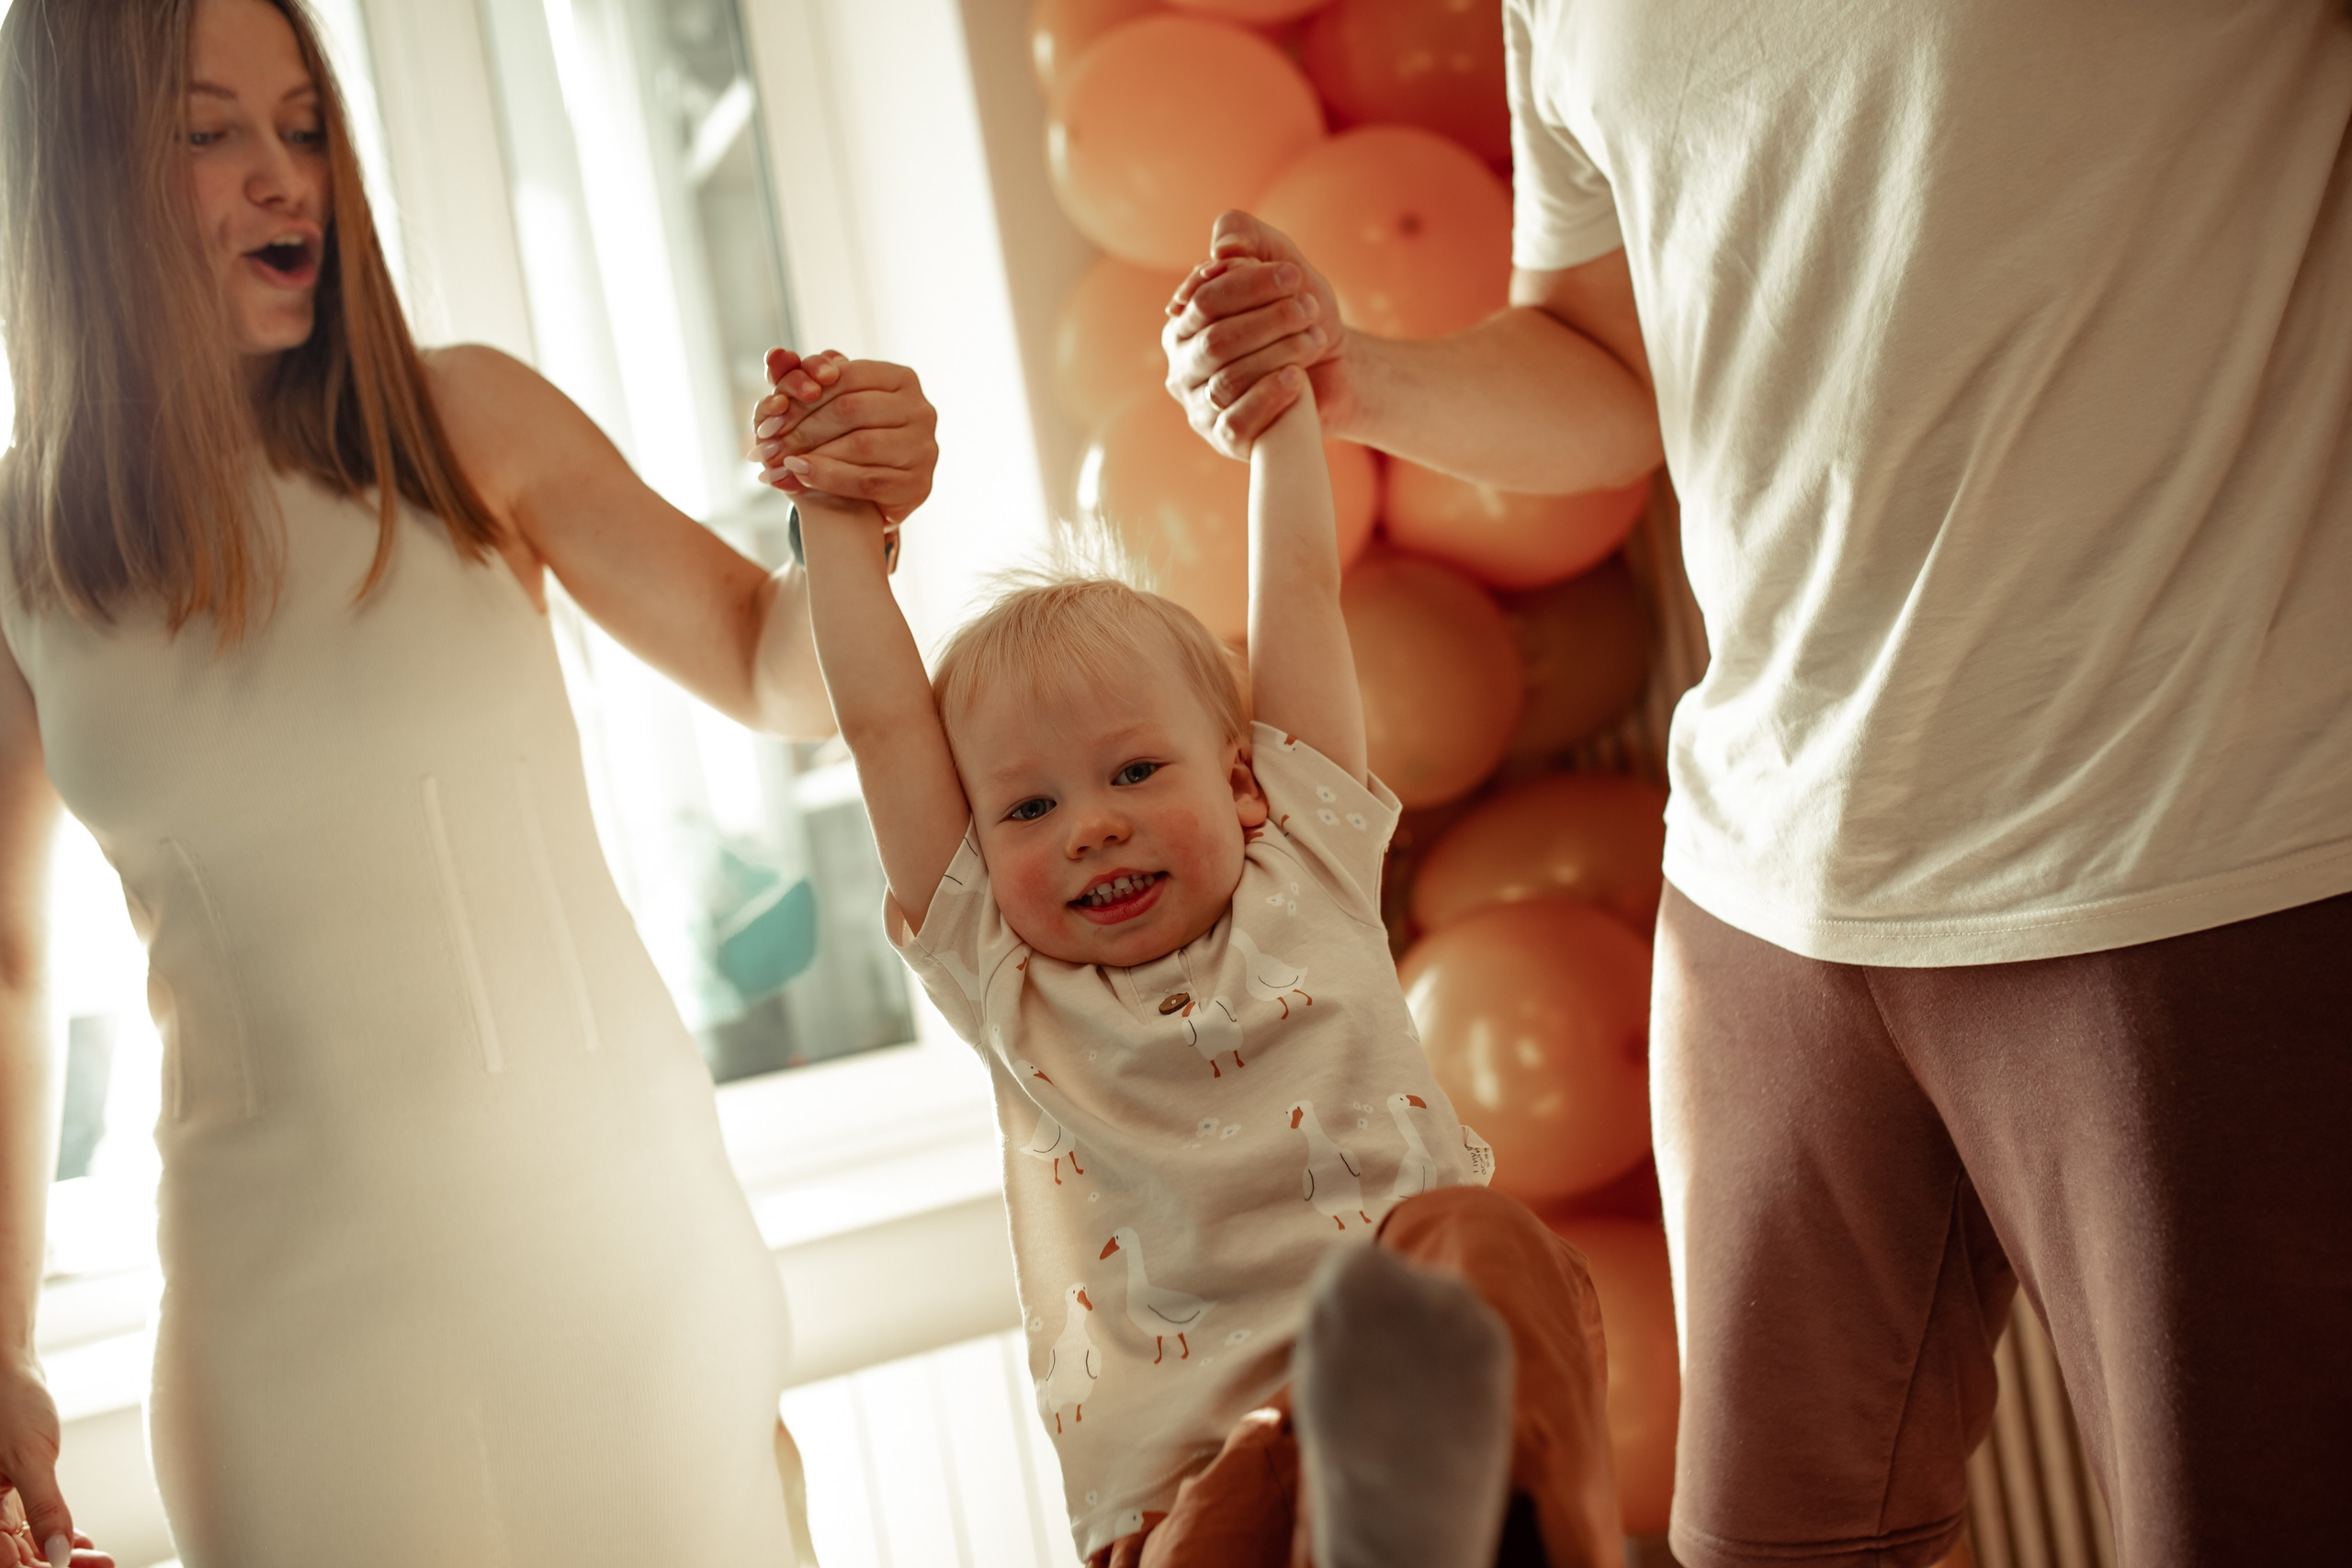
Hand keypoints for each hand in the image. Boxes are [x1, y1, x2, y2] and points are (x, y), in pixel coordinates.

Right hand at [0, 1366, 89, 1567]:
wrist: (4, 1369)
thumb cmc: (7, 1403)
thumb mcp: (30, 1458)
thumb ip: (45, 1508)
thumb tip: (59, 1556)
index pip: (5, 1561)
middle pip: (15, 1558)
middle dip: (56, 1566)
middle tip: (101, 1566)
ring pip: (23, 1546)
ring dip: (59, 1555)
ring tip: (99, 1558)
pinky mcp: (5, 1494)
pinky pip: (26, 1527)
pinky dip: (53, 1535)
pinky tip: (81, 1542)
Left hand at [751, 350, 939, 524]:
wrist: (871, 494)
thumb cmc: (848, 438)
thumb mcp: (826, 404)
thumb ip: (801, 377)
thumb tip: (775, 357)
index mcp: (901, 379)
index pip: (847, 376)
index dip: (806, 392)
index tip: (772, 410)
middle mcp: (921, 409)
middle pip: (851, 410)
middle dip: (803, 426)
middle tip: (767, 442)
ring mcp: (924, 448)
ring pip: (859, 445)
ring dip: (813, 453)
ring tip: (779, 459)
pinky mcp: (918, 484)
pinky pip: (867, 479)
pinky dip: (828, 477)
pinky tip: (800, 474)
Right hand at [1163, 211, 1355, 457]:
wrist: (1339, 371)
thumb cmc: (1302, 317)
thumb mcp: (1283, 266)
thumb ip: (1250, 239)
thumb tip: (1221, 249)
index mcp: (1185, 324)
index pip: (1203, 299)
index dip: (1248, 285)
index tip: (1293, 276)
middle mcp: (1183, 367)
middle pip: (1215, 341)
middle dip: (1268, 321)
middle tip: (1309, 309)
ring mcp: (1201, 406)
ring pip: (1227, 381)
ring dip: (1278, 354)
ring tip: (1314, 340)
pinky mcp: (1226, 439)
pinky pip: (1235, 422)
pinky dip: (1268, 397)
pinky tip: (1296, 379)